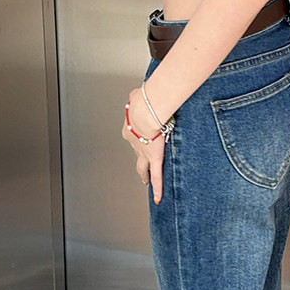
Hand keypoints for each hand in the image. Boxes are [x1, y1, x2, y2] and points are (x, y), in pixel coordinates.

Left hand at [122, 87, 165, 203]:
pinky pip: (156, 177)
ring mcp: (143, 152)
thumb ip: (139, 96)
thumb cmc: (143, 101)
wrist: (145, 111)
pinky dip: (157, 188)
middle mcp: (134, 142)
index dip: (137, 137)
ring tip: (147, 182)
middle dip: (138, 163)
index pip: (134, 134)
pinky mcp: (154, 159)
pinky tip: (158, 198)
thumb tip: (140, 92)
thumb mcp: (139, 96)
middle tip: (141, 171)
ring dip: (145, 174)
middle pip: (136, 156)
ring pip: (143, 167)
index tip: (140, 138)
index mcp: (131, 127)